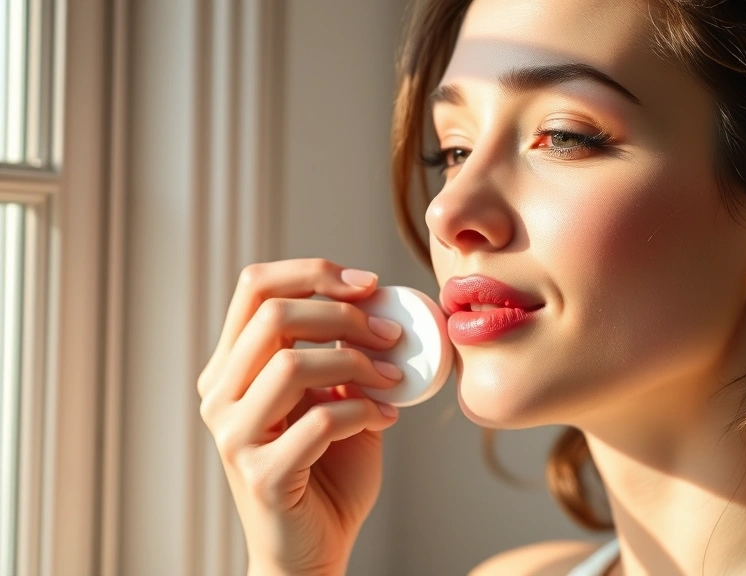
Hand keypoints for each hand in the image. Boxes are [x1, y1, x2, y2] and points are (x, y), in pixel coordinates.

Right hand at [197, 259, 402, 574]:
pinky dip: (364, 412)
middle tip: (390, 334)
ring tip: (393, 379)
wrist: (313, 549)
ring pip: (293, 366)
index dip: (313, 272)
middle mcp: (220, 396)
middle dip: (344, 315)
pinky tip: (387, 419)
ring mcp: (233, 437)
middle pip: (273, 316)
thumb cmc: (327, 471)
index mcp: (231, 367)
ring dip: (357, 363)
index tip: (368, 283)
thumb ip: (342, 354)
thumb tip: (378, 304)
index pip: (254, 287)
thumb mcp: (332, 398)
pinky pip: (319, 422)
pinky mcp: (260, 475)